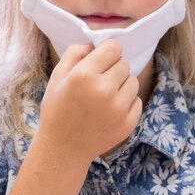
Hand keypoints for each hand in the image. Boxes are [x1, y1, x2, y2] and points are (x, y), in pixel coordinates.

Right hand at [38, 40, 141, 162]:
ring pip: (133, 81)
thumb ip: (75, 53)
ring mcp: (118, 108)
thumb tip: (94, 45)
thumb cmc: (57, 110)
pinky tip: (110, 110)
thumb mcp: (57, 77)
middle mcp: (104, 90)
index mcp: (84, 75)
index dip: (107, 51)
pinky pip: (137, 100)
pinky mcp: (128, 123)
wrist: (63, 149)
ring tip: (105, 96)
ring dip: (122, 84)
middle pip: (124, 63)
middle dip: (113, 68)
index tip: (102, 60)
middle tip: (99, 81)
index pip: (114, 47)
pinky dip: (127, 102)